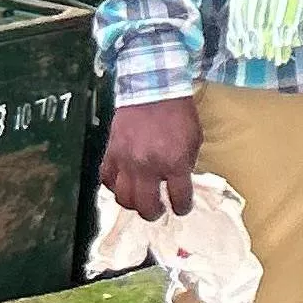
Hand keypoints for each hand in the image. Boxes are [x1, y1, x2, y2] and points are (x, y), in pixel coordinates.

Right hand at [101, 95, 201, 221]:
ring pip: (123, 198)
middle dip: (154, 213)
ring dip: (133, 204)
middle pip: (146, 205)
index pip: (179, 198)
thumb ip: (187, 164)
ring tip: (140, 200)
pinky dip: (114, 186)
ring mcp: (126, 160)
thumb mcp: (195, 140)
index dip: (182, 207)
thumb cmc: (178, 114)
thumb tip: (178, 183)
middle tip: (158, 210)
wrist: (153, 89)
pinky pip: (107, 179)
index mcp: (174, 162)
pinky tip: (122, 185)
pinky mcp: (111, 152)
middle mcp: (148, 166)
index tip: (181, 208)